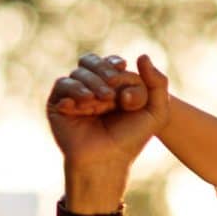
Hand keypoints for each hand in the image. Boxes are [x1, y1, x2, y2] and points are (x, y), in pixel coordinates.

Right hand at [46, 53, 169, 183]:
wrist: (107, 160)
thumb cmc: (131, 139)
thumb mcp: (156, 113)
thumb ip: (158, 84)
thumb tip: (143, 55)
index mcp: (112, 87)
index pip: (111, 63)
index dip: (115, 65)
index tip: (122, 71)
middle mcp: (92, 88)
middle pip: (92, 61)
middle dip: (104, 71)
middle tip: (113, 90)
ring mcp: (74, 95)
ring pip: (79, 73)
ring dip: (94, 84)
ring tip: (104, 101)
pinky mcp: (59, 103)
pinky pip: (63, 84)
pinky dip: (76, 91)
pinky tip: (86, 103)